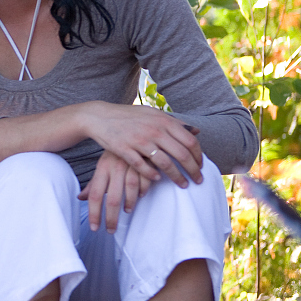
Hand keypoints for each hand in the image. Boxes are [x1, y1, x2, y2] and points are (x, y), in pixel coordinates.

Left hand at [79, 150, 153, 231]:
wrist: (134, 131)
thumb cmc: (117, 153)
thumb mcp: (103, 166)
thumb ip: (94, 183)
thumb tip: (80, 198)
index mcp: (102, 168)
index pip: (94, 195)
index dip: (94, 213)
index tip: (94, 228)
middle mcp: (115, 168)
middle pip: (111, 199)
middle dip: (111, 218)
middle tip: (111, 231)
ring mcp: (131, 166)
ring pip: (129, 191)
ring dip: (129, 204)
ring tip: (127, 212)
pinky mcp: (146, 163)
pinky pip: (145, 182)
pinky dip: (143, 191)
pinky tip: (142, 196)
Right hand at [83, 103, 202, 186]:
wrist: (100, 117)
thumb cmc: (129, 116)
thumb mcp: (153, 114)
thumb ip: (174, 122)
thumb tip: (196, 130)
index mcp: (164, 121)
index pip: (190, 141)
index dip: (198, 156)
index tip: (201, 166)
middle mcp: (154, 130)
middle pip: (181, 154)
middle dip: (193, 170)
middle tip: (198, 181)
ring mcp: (139, 140)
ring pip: (165, 163)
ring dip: (177, 177)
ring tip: (183, 185)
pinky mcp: (124, 150)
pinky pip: (142, 166)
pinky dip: (152, 175)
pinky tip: (158, 180)